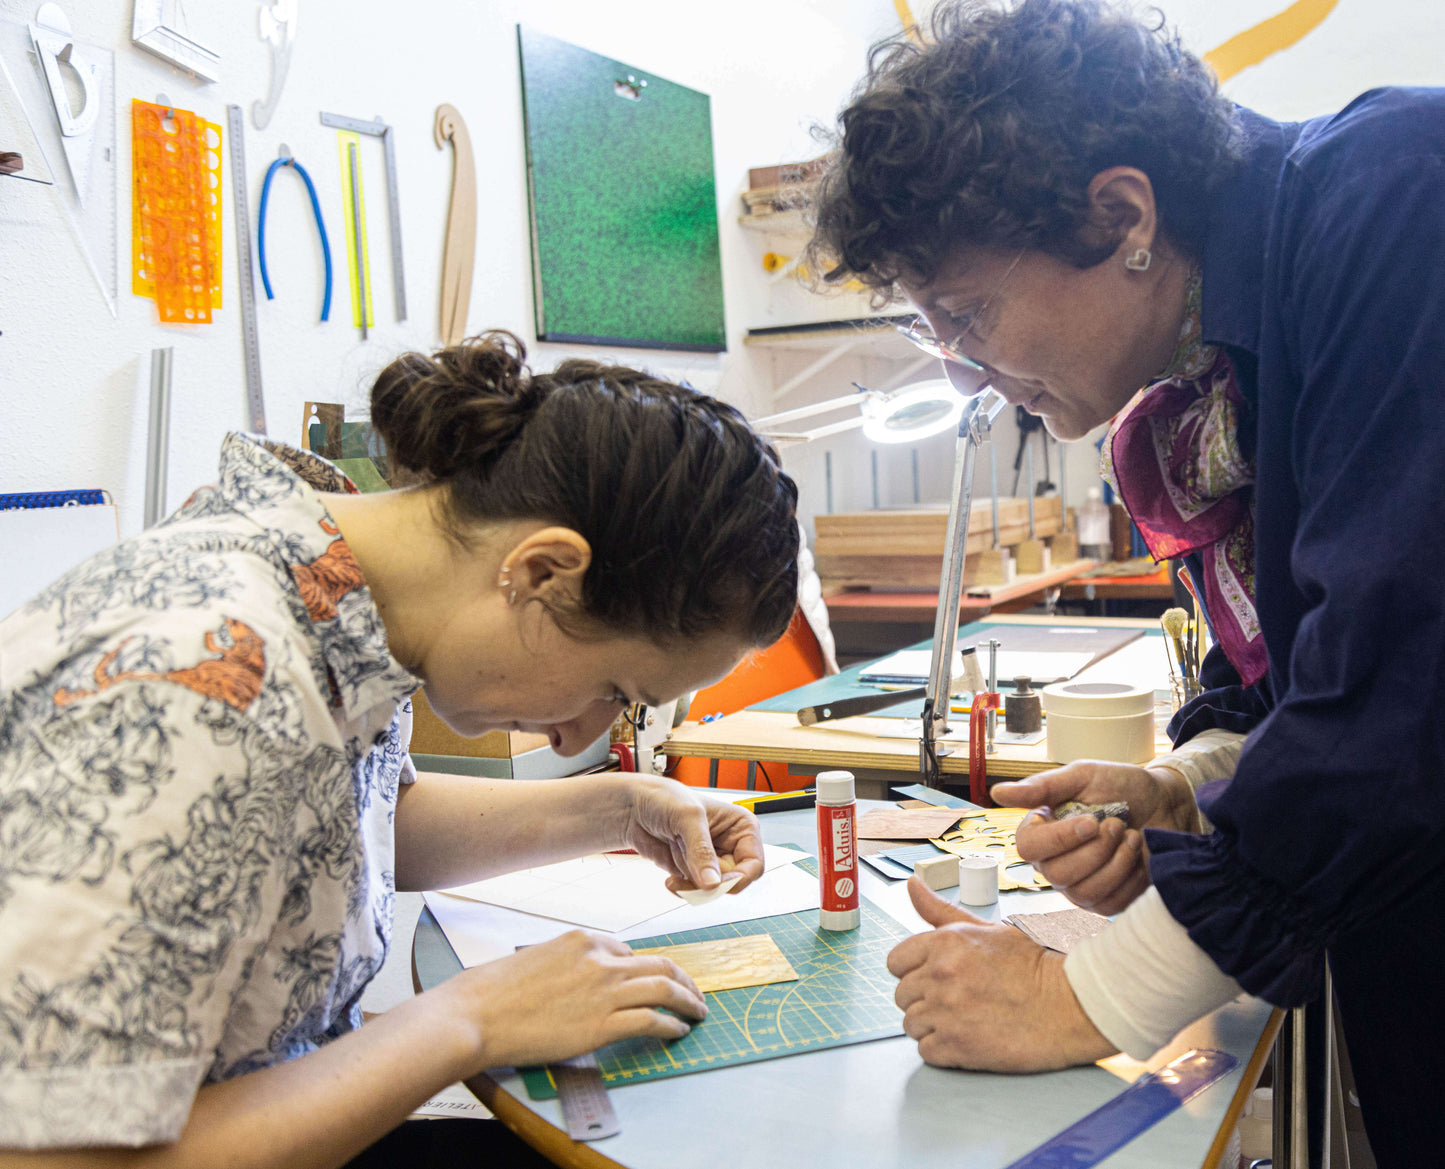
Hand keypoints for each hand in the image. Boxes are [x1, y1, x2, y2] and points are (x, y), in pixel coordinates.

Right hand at [449, 929, 707, 1068]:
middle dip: (683, 980)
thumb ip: (565, 963)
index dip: (645, 968)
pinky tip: (678, 1031)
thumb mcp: (535, 959)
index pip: (628, 951)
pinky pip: (651, 1021)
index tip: (655, 980)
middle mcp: (599, 961)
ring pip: (664, 988)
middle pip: (659, 964)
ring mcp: (603, 992)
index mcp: (582, 941)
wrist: (477, 1014)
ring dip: (688, 1001)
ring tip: (698, 1012)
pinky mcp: (601, 1025)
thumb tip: (576, 979)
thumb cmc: (493, 991)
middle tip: (694, 993)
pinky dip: (671, 1026)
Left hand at [620, 776, 764, 894]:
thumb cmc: (663, 798)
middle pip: (734, 882)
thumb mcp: (687, 818)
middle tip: (689, 874)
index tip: (715, 884)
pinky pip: (697, 893)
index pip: (753, 864)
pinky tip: (670, 879)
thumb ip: (701, 851)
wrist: (633, 807)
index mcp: (741, 827)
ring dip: (692, 885)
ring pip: (714, 890)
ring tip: (674, 870)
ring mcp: (711, 860)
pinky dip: (683, 890)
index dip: (738, 878)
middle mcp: (730, 845)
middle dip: (710, 883)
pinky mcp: (694, 871)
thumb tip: (713, 883)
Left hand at [886, 878, 1115, 1071]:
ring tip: (962, 1019)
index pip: (894, 962)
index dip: (913, 970)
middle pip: (902, 995)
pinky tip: (966, 1037)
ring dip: (931, 1025)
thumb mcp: (986, 929)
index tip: (933, 976)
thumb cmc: (1032, 966)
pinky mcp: (957, 1047)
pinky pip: (925, 1051)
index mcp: (944, 943)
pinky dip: (941, 1049)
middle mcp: (940, 976)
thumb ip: (941, 911)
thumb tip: (912, 885)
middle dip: (923, 998)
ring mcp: (947, 1013)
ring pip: (911, 1024)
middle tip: (956, 999)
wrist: (1069, 1004)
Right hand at [992, 762, 1195, 914]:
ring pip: (1084, 892)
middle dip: (1096, 849)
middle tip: (1118, 824)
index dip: (1060, 839)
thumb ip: (1041, 787)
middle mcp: (1053, 863)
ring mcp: (1078, 887)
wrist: (1165, 804)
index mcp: (1041, 831)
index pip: (1028, 848)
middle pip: (1057, 874)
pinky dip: (1130, 878)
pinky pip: (1110, 903)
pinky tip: (1137, 855)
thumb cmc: (1122, 787)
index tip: (1091, 821)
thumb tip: (997, 792)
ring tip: (1131, 836)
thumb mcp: (1083, 776)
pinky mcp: (1105, 903)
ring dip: (1115, 863)